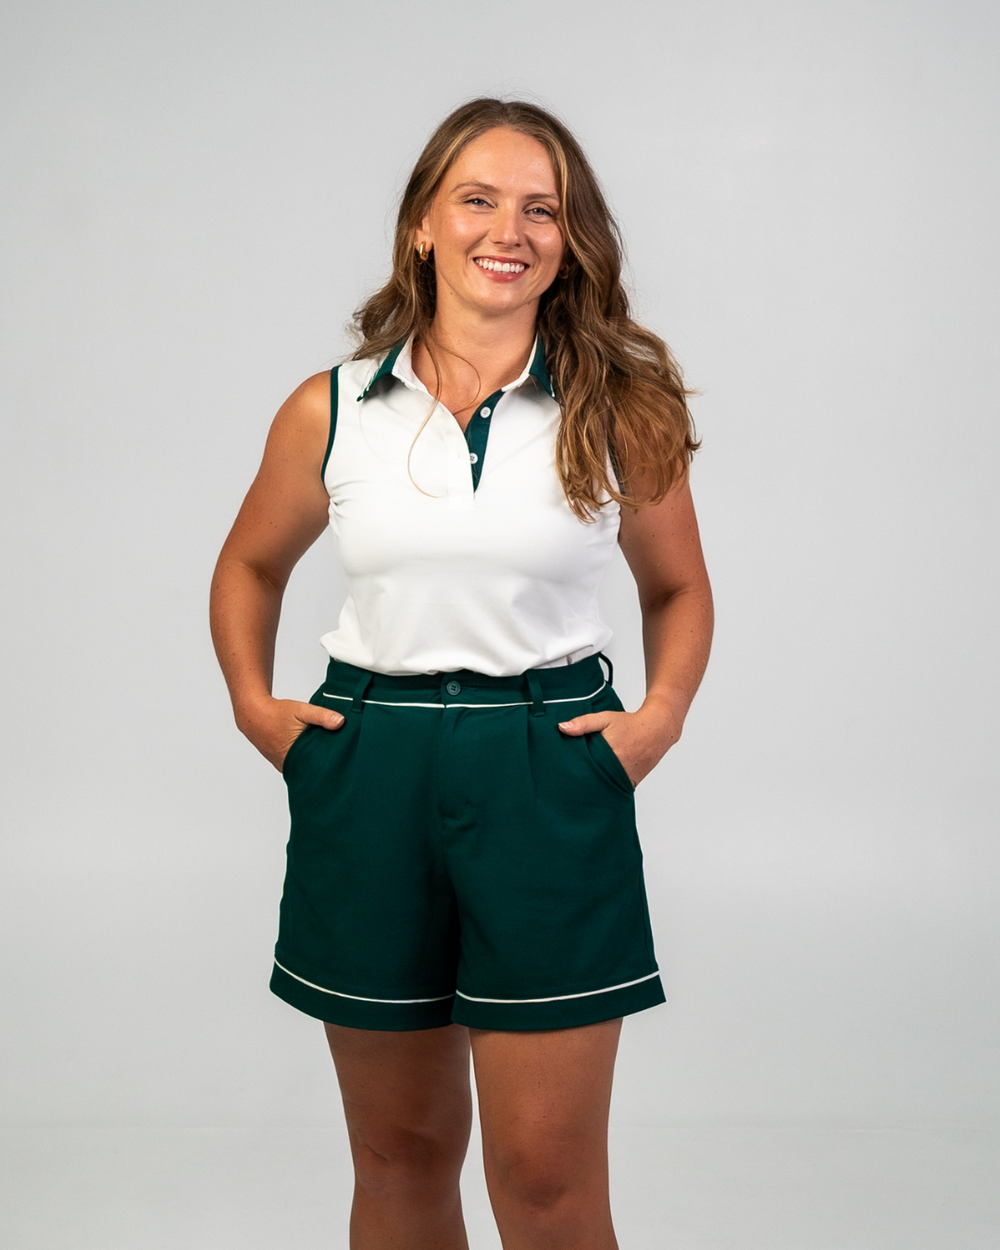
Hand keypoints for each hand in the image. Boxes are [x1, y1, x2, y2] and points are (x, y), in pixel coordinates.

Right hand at [236, 696, 344, 770]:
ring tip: (327, 755)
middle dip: (324, 764)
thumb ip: (322, 716)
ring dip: (314, 762)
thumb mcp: (301, 710)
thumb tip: (341, 721)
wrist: (254, 715)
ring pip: (304, 768)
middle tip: (339, 758)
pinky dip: (304, 760)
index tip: (343, 762)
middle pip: (312, 769)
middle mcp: (288, 765)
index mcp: (294, 757)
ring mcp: (283, 766)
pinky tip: (313, 753)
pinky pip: (297, 765)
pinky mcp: (281, 763)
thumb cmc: (277, 713)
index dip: (331, 765)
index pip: (318, 768)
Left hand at [557, 696, 682, 786]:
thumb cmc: (630, 724)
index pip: (584, 769)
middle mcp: (618, 770)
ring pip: (602, 788)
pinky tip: (595, 784)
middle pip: (592, 781)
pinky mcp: (629, 784)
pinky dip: (604, 787)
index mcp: (609, 755)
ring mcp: (625, 780)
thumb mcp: (605, 718)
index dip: (572, 771)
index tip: (560, 773)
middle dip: (580, 780)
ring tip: (578, 784)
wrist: (657, 731)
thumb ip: (583, 723)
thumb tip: (562, 728)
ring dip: (592, 785)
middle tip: (565, 780)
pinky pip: (613, 789)